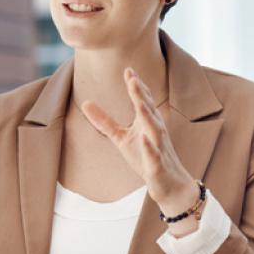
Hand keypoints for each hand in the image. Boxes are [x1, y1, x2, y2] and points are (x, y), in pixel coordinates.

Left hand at [80, 68, 196, 217]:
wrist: (168, 184)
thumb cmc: (146, 157)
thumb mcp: (121, 138)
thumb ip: (105, 121)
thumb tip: (85, 103)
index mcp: (146, 123)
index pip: (142, 101)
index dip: (136, 86)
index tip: (128, 70)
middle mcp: (155, 131)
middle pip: (148, 110)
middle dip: (141, 95)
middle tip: (133, 79)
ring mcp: (158, 148)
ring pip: (155, 130)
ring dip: (148, 115)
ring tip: (139, 102)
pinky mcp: (157, 166)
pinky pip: (154, 156)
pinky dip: (150, 148)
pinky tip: (144, 139)